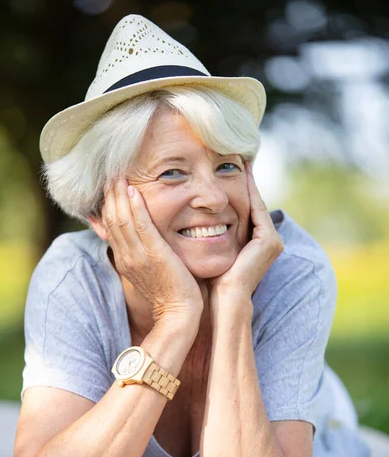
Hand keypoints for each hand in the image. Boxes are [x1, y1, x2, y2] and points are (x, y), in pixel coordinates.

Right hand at [102, 177, 203, 322]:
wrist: (179, 313)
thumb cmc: (172, 293)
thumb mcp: (153, 270)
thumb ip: (146, 253)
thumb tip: (148, 240)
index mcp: (125, 259)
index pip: (111, 226)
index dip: (109, 204)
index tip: (111, 185)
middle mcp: (127, 256)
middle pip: (111, 219)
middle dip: (110, 194)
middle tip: (110, 171)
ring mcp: (137, 256)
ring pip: (121, 219)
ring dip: (119, 194)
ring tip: (118, 174)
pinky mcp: (153, 254)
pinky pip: (140, 226)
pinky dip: (135, 207)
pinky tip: (134, 191)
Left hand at [209, 163, 283, 298]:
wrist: (224, 302)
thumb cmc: (212, 282)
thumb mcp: (209, 254)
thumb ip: (205, 236)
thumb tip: (184, 220)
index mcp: (255, 245)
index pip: (243, 210)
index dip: (233, 190)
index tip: (219, 168)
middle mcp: (268, 241)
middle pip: (251, 204)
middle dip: (242, 181)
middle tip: (231, 154)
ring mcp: (272, 241)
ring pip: (255, 202)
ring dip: (246, 181)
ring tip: (236, 157)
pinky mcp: (269, 241)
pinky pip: (256, 208)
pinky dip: (248, 190)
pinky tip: (239, 171)